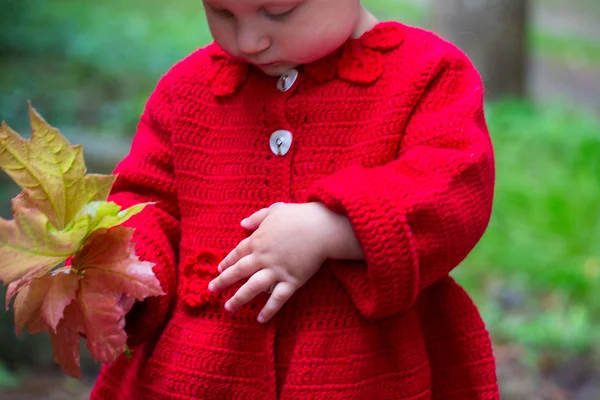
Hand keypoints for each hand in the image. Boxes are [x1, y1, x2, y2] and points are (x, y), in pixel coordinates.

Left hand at [208, 202, 337, 322]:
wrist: (321, 228)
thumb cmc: (299, 216)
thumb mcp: (274, 211)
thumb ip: (257, 218)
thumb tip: (242, 224)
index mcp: (258, 241)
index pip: (237, 253)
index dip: (227, 262)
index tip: (219, 269)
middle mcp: (263, 258)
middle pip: (239, 271)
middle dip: (223, 281)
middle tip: (211, 290)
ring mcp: (276, 271)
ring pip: (253, 288)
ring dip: (239, 299)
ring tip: (228, 308)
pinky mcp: (291, 281)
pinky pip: (277, 298)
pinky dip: (269, 310)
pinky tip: (260, 319)